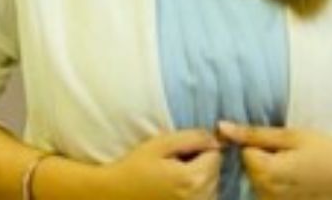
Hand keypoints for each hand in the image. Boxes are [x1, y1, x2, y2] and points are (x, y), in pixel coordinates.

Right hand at [105, 129, 221, 199]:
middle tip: (176, 163)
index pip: (216, 155)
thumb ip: (192, 137)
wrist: (115, 195)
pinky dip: (196, 191)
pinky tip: (178, 189)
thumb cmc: (137, 167)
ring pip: (212, 186)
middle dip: (202, 163)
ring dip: (200, 178)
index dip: (201, 148)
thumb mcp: (162, 144)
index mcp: (192, 179)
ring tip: (175, 176)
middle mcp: (199, 199)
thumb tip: (216, 138)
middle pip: (216, 171)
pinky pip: (205, 198)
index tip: (182, 151)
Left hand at [217, 121, 331, 199]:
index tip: (277, 140)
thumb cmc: (327, 150)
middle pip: (250, 171)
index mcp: (267, 174)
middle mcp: (268, 196)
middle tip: (289, 151)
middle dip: (262, 158)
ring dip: (270, 173)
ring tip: (296, 165)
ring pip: (259, 184)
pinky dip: (279, 186)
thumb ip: (254, 134)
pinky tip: (298, 180)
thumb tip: (221, 127)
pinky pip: (271, 196)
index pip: (244, 153)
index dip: (257, 142)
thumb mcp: (292, 135)